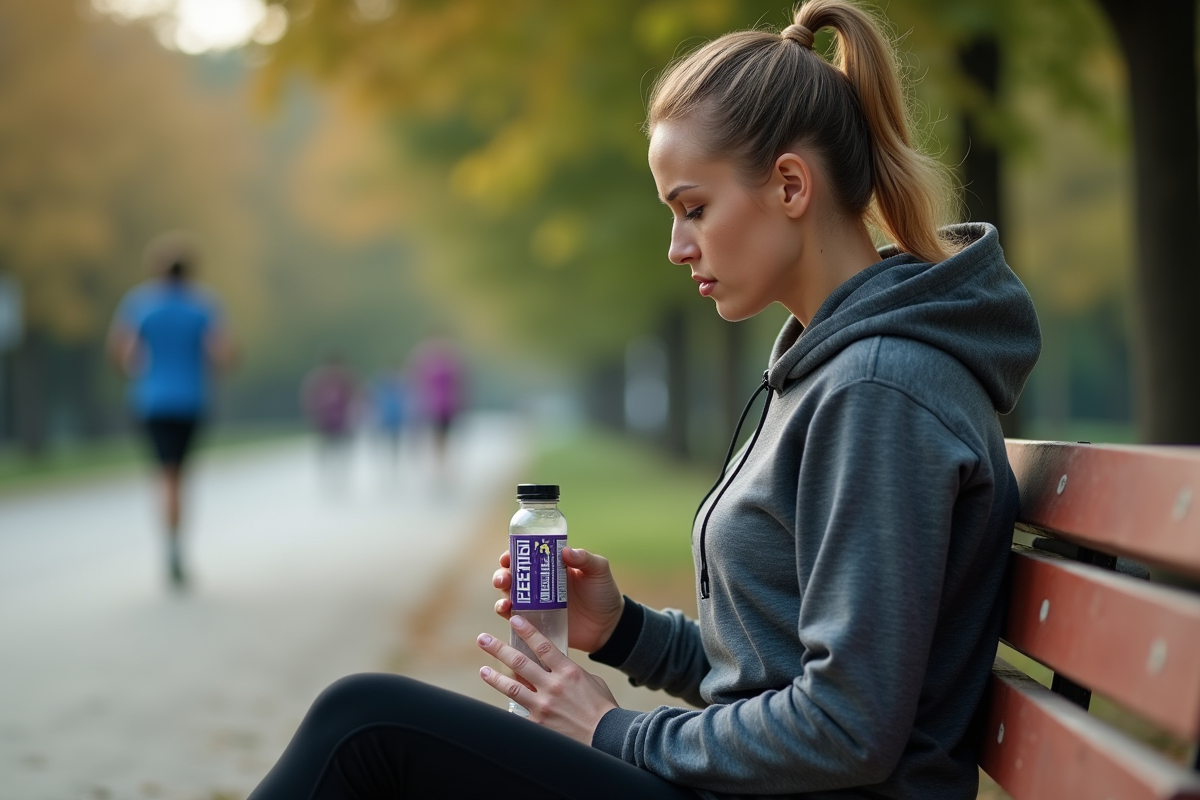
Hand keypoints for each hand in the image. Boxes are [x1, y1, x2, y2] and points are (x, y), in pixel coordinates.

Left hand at [478, 615, 618, 743]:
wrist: (608, 737)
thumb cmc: (603, 708)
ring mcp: (544, 705)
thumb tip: (556, 668)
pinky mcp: (539, 725)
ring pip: (512, 687)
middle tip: (483, 639)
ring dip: (494, 677)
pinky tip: (495, 708)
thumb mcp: (591, 681)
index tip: (513, 619)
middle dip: (498, 649)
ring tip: (483, 670)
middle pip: (520, 662)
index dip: (526, 630)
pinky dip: (506, 710)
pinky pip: (517, 715)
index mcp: (568, 671)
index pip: (542, 645)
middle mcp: (553, 685)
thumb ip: (570, 672)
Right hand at [493, 547, 624, 652]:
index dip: (513, 554)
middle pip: (512, 575)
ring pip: (508, 594)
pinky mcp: (535, 622)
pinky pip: (514, 617)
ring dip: (501, 594)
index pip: (526, 556)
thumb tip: (566, 551)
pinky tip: (507, 611)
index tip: (508, 556)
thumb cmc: (604, 593)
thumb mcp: (598, 571)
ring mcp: (535, 603)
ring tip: (506, 598)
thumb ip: (585, 559)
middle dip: (502, 574)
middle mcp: (538, 583)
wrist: (608, 626)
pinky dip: (505, 613)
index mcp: (551, 566)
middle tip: (505, 578)